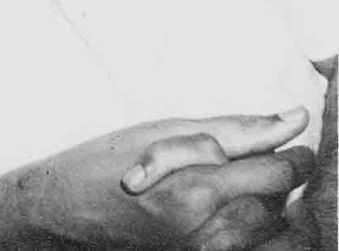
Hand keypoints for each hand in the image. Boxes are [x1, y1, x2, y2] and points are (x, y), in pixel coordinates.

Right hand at [13, 108, 311, 248]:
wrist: (66, 212)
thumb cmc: (108, 162)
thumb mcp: (167, 131)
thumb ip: (236, 129)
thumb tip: (293, 120)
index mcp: (198, 190)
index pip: (278, 173)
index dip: (291, 152)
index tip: (288, 140)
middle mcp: (208, 233)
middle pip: (278, 203)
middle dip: (275, 175)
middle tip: (251, 155)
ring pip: (271, 232)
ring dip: (268, 204)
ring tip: (243, 183)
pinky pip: (251, 250)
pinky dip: (256, 230)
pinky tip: (235, 210)